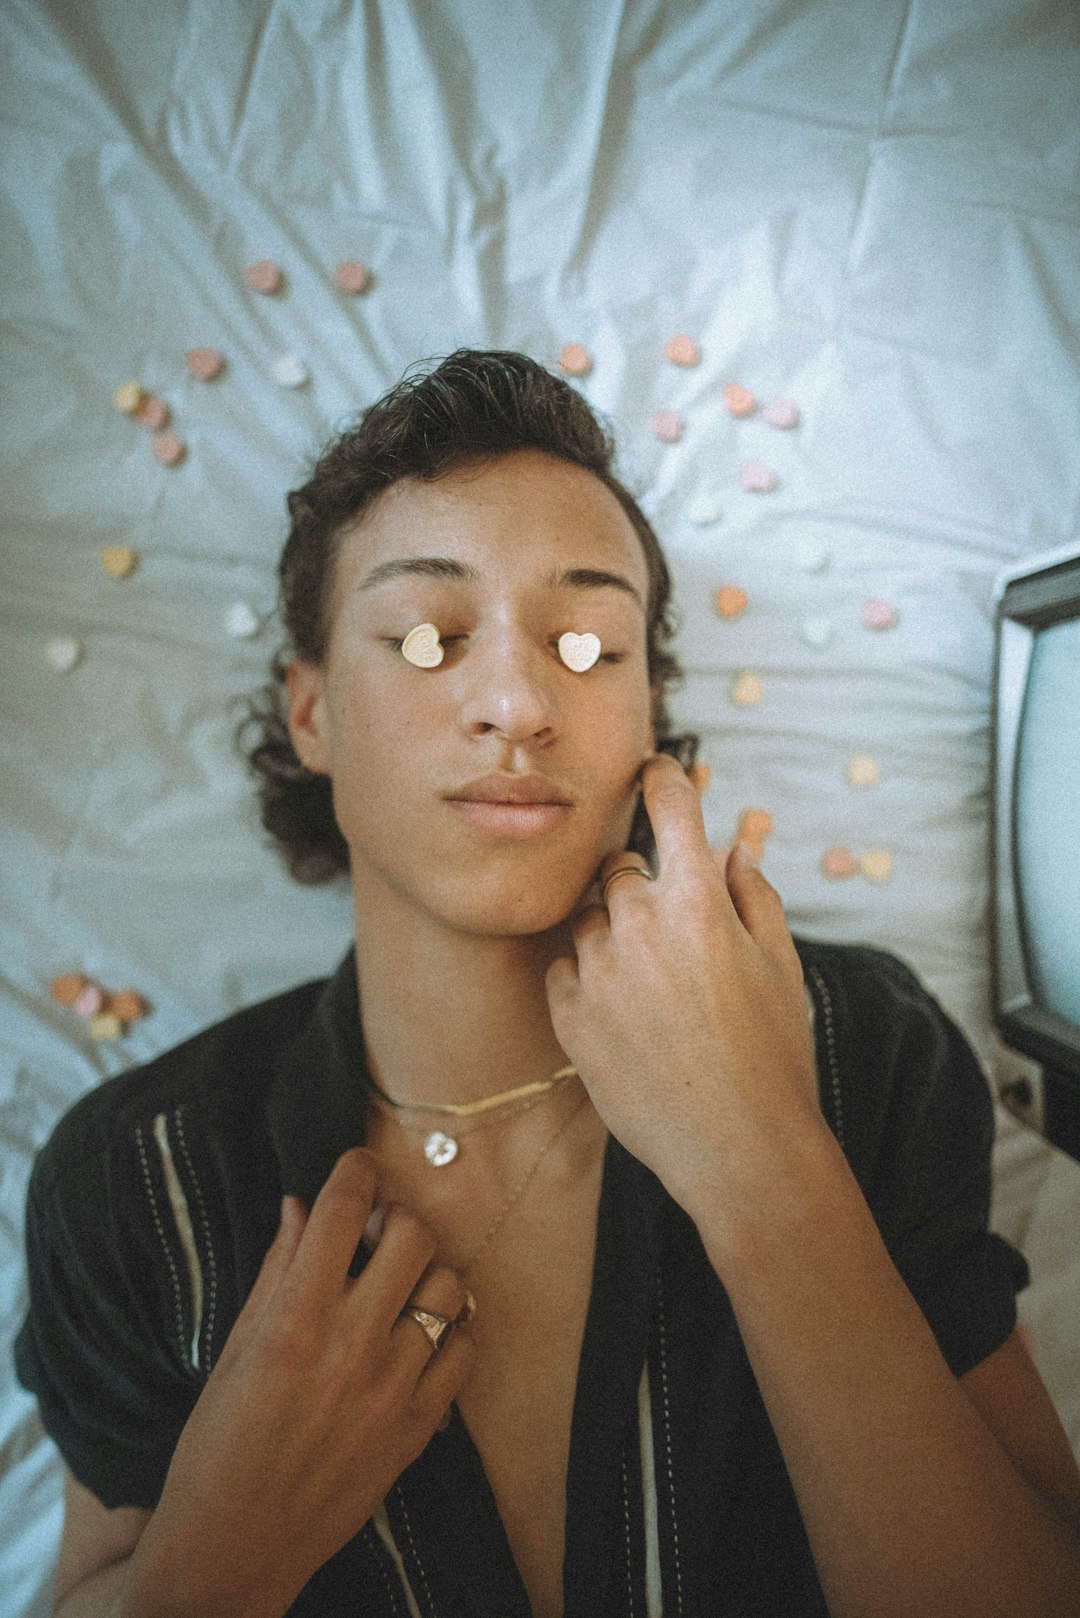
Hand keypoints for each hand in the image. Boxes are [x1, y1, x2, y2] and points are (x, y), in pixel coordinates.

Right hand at [127, 1148, 473, 1617]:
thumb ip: (277, 1272)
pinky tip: (421, 1332)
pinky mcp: (419, 1428)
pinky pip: (466, 1351)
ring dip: (428, 1271)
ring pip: (449, 1287)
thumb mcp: (233, 1350)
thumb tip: (303, 1206)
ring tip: (403, 1281)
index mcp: (294, 1322)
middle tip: (378, 1231)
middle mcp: (350, 1347)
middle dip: (397, 1219)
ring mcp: (392, 1389)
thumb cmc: (217, 1445)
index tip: (356, 1165)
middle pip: (412, 1237)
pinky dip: (451, 1329)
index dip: (355, 1172)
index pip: (342, 1212)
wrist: (234, 1547)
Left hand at [545, 753, 822, 1222]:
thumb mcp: (780, 965)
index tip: (653, 769)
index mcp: (698, 901)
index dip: (662, 779)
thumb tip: (735, 845)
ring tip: (654, 988)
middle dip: (643, 884)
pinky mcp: (569, 1016)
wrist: (740, 1150)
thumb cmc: (773, 1055)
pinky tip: (623, 1010)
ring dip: (613, 933)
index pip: (670, 808)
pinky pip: (564, 967)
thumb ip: (752, 894)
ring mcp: (598, 971)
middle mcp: (639, 924)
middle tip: (673, 931)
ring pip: (589, 919)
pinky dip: (587, 974)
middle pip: (621, 869)